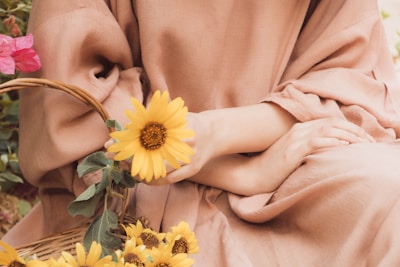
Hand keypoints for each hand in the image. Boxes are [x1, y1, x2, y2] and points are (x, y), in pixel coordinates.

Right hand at [186, 117, 374, 194]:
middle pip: (332, 124)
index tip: (363, 138)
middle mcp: (298, 130)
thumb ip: (306, 146)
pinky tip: (345, 147)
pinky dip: (333, 142)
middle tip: (369, 141)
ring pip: (328, 130)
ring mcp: (294, 139)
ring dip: (348, 135)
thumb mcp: (290, 153)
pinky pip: (316, 142)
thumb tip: (326, 150)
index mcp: (298, 129)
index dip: (349, 128)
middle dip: (354, 130)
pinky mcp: (292, 150)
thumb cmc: (271, 167)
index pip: (329, 123)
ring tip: (363, 143)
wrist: (252, 173)